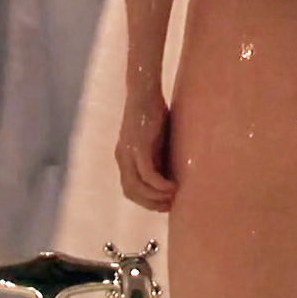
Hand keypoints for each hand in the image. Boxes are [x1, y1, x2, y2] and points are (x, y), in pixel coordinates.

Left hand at [115, 89, 176, 211]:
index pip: (129, 189)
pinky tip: (173, 187)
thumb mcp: (155, 140)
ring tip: (174, 197)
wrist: (144, 91)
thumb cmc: (153, 113)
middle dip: (151, 203)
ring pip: (138, 187)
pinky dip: (160, 186)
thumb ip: (158, 156)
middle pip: (131, 192)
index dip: (146, 201)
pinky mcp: (138, 147)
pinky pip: (147, 175)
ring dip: (156, 197)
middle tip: (170, 206)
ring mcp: (128, 153)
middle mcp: (122, 157)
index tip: (164, 205)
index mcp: (124, 157)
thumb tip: (172, 173)